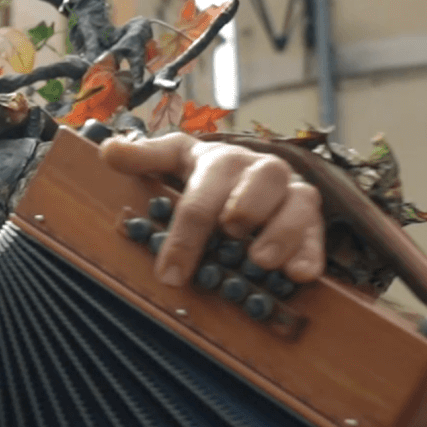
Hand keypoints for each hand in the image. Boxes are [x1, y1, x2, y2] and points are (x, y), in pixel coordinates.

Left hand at [100, 133, 324, 287]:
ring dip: (281, 232)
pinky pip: (319, 232)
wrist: (253, 177)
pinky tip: (298, 275)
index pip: (204, 188)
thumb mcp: (175, 161)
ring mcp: (292, 192)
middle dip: (245, 209)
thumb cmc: (208, 176)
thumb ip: (145, 159)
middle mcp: (261, 170)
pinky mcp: (314, 218)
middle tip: (230, 235)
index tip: (170, 273)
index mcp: (221, 159)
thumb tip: (107, 151)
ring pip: (298, 202)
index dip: (187, 230)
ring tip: (261, 261)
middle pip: (260, 181)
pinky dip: (311, 253)